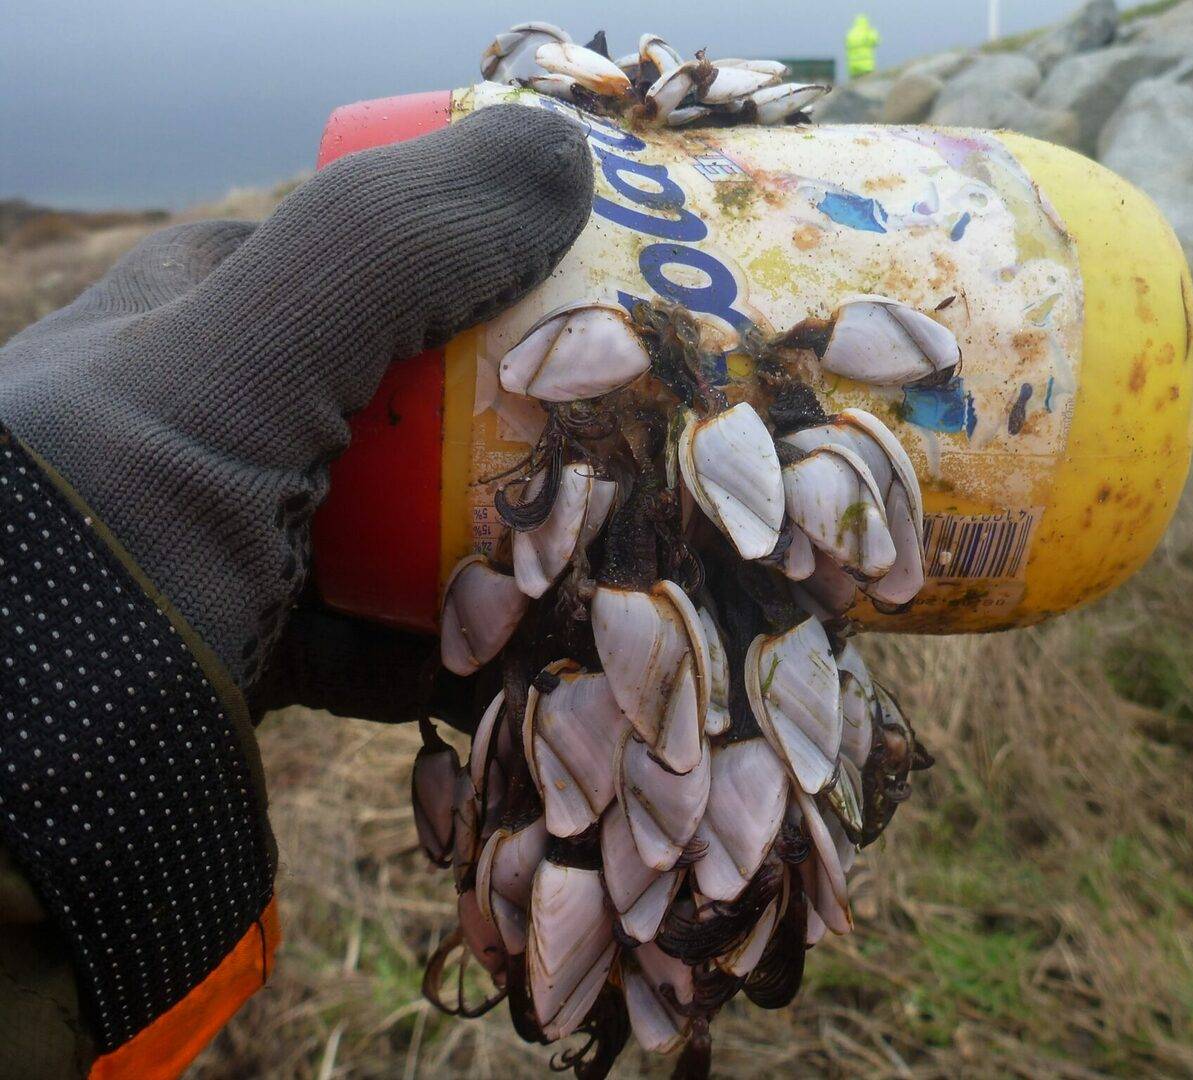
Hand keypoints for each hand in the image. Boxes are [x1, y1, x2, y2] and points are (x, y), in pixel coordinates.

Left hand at [0, 105, 593, 710]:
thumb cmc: (85, 561)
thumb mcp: (223, 382)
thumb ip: (378, 255)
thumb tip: (561, 146)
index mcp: (192, 320)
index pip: (370, 254)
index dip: (489, 262)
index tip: (604, 303)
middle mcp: (215, 423)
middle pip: (410, 401)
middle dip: (517, 427)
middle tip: (626, 454)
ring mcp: (233, 546)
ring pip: (403, 526)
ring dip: (499, 550)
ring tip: (599, 568)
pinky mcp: (248, 659)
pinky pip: (378, 644)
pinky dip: (450, 660)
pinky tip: (515, 674)